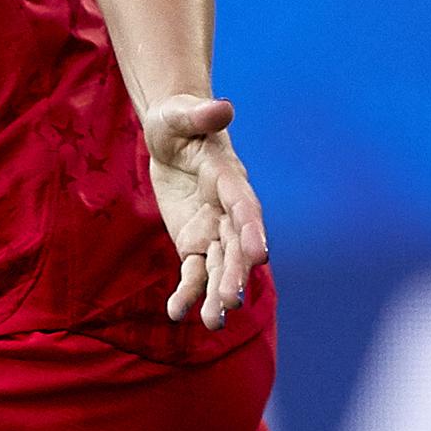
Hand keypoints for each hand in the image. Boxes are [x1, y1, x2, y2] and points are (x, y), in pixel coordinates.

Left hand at [142, 94, 268, 331]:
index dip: (252, 229)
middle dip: (235, 273)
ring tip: (213, 323)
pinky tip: (177, 313)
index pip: (245, 206)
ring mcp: (212, 230)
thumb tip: (222, 107)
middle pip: (235, 246)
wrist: (171, 137)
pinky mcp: (194, 243)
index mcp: (229, 178)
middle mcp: (227, 210)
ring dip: (217, 293)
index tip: (259, 255)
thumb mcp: (179, 114)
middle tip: (231, 302)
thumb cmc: (177, 120)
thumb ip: (201, 115)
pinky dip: (187, 293)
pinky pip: (193, 272)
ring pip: (219, 266)